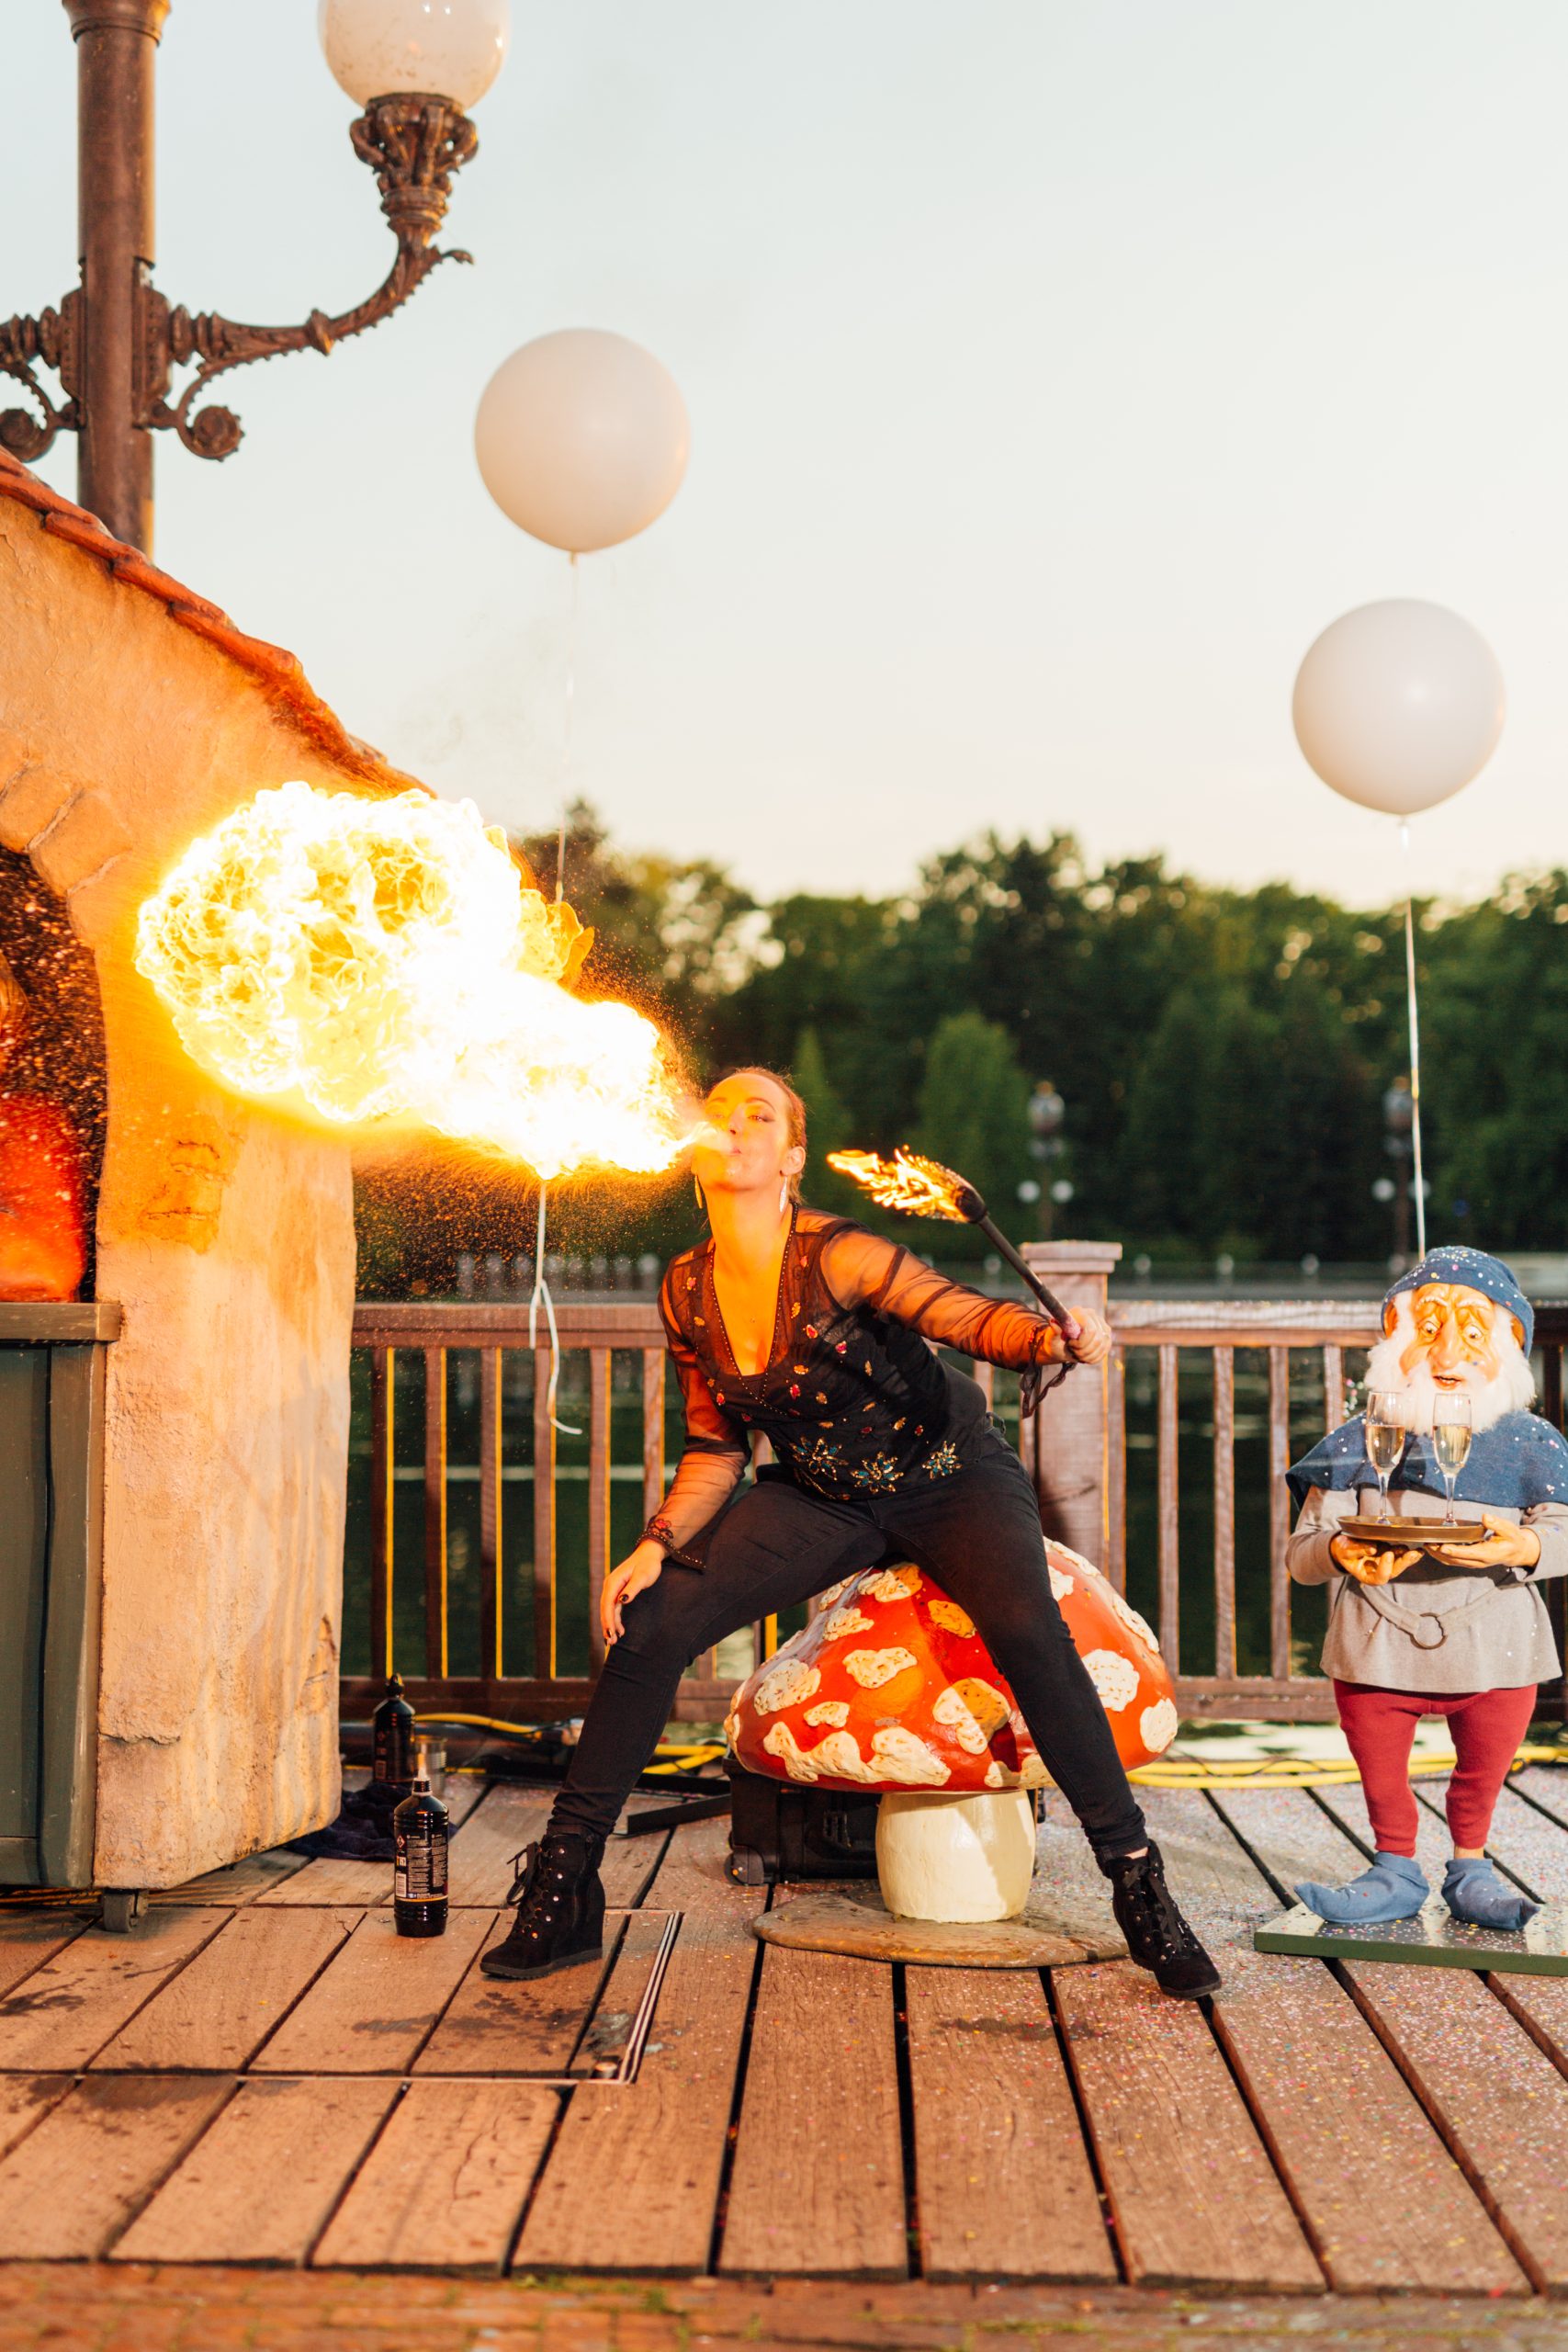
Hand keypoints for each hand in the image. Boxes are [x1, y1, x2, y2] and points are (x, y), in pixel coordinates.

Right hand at [601, 1540, 665, 1643]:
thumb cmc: (648, 1565)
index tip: (610, 1634)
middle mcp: (610, 1586)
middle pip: (605, 1609)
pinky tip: (619, 1630)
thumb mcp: (643, 1576)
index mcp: (613, 1582)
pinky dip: (615, 1620)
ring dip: (610, 1625)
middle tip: (610, 1643)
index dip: (608, 1620)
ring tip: (613, 1641)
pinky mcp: (618, 1592)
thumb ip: (632, 1589)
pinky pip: (614, 1608)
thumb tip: (622, 1601)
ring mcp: (613, 1589)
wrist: (649, 1555)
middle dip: (607, 1626)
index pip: (607, 1604)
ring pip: (608, 1610)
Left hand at [1056, 1308, 1111, 1366]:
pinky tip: (1084, 1357)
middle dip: (1083, 1350)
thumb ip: (1054, 1330)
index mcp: (1079, 1312)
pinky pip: (1104, 1351)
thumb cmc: (1056, 1341)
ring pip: (1101, 1346)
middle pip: (1097, 1339)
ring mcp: (1102, 1325)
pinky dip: (1093, 1358)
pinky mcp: (1106, 1336)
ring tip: (1077, 1354)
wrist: (1061, 1347)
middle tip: (1072, 1350)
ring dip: (1087, 1355)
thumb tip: (1053, 1322)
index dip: (1081, 1342)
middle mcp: (1093, 1316)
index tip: (1070, 1344)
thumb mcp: (1052, 1337)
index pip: (1090, 1330)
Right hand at [1330, 1533, 1421, 1583]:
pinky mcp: (1389, 1554)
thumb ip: (1357, 1550)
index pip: (1379, 1577)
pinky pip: (1400, 1554)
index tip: (1388, 1554)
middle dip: (1404, 1563)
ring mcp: (1385, 1564)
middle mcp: (1378, 1572)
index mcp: (1367, 1576)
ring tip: (1419, 1551)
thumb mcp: (1345, 1551)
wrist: (1345, 1546)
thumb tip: (1372, 1548)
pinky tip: (1417, 1547)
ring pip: (1400, 1564)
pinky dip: (1408, 1551)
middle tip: (1412, 1554)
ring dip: (1410, 1558)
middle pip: (1394, 1572)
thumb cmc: (1343, 1551)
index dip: (1385, 1568)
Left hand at [1425, 1511, 1540, 1570]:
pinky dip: (1443, 1557)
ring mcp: (1475, 1563)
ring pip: (1453, 1562)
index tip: (1442, 1547)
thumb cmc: (1512, 1539)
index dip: (1455, 1551)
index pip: (1469, 1553)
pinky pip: (1454, 1561)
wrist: (1517, 1552)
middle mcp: (1480, 1561)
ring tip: (1426, 1546)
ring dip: (1439, 1556)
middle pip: (1456, 1560)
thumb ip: (1497, 1524)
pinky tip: (1433, 1549)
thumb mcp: (1509, 1529)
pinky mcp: (1471, 1562)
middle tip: (1427, 1544)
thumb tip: (1485, 1517)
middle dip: (1440, 1553)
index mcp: (1489, 1554)